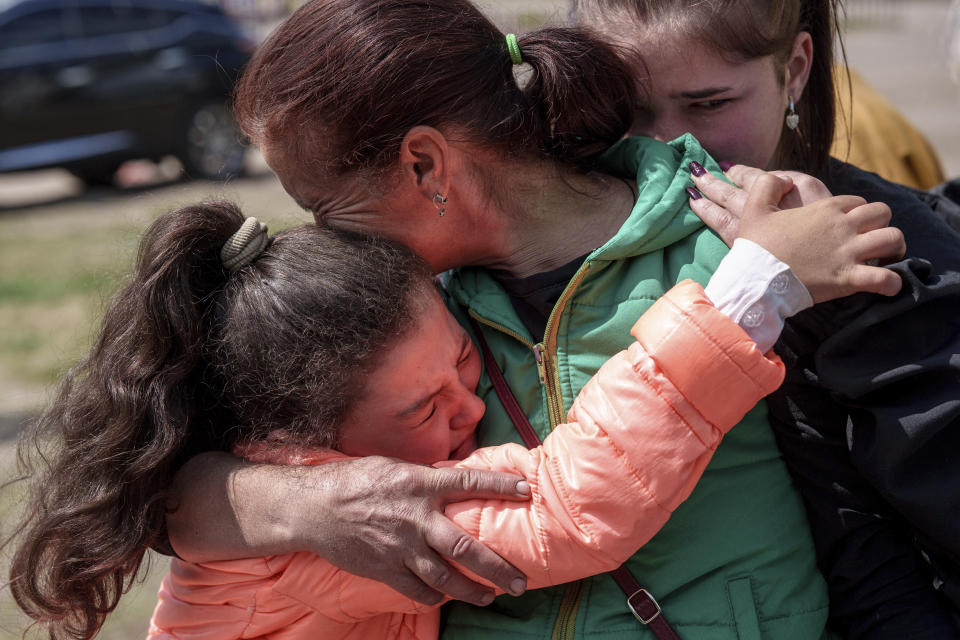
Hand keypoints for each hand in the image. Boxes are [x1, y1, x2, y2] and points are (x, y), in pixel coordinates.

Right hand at [303, 456, 529, 605]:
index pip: (469, 483)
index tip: (526, 491)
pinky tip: (446, 598)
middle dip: (496, 566)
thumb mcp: (394, 468)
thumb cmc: (355, 481)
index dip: (500, 487)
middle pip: (465, 547)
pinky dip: (435, 596)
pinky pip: (418, 589)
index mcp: (420, 484)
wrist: (313, 508)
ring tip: (491, 596)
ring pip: (445, 576)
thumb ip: (425, 478)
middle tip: (519, 580)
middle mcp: (415, 517)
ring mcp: (400, 547)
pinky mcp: (385, 569)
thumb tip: (452, 479)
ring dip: (472, 590)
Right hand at [689, 168, 904, 302]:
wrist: (754, 279)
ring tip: (887, 258)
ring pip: (893, 239)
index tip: (848, 225)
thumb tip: (784, 179)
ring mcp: (848, 253)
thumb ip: (768, 185)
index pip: (856, 201)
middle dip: (881, 223)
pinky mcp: (849, 279)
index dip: (856, 211)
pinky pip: (884, 279)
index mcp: (824, 209)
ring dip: (895, 248)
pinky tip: (889, 286)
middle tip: (871, 237)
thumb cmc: (756, 247)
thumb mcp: (755, 209)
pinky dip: (891, 283)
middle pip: (882, 213)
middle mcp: (842, 227)